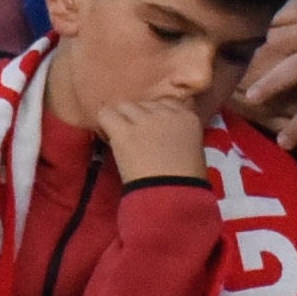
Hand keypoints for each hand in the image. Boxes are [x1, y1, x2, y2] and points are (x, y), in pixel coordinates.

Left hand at [93, 93, 209, 185]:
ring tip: (121, 137)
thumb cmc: (187, 179)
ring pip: (123, 106)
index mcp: (187, 116)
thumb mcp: (192, 148)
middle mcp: (166, 112)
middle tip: (137, 137)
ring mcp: (144, 120)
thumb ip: (178, 132)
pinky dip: (104, 123)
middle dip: (139, 117)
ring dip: (121, 119)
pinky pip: (105, 114)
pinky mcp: (124, 131)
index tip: (154, 130)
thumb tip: (163, 133)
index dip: (156, 115)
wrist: (173, 193)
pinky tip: (107, 135)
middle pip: (143, 103)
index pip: (166, 102)